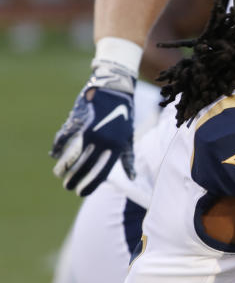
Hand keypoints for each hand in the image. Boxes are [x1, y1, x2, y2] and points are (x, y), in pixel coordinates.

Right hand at [50, 58, 135, 195]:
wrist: (114, 89)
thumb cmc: (123, 115)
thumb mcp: (128, 137)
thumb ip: (127, 158)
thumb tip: (132, 177)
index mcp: (117, 147)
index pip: (101, 172)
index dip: (90, 184)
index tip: (81, 193)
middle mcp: (103, 141)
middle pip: (84, 166)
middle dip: (73, 178)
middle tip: (66, 187)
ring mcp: (89, 131)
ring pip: (71, 154)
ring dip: (63, 166)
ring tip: (58, 173)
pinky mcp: (77, 120)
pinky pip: (64, 138)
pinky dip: (57, 147)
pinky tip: (54, 154)